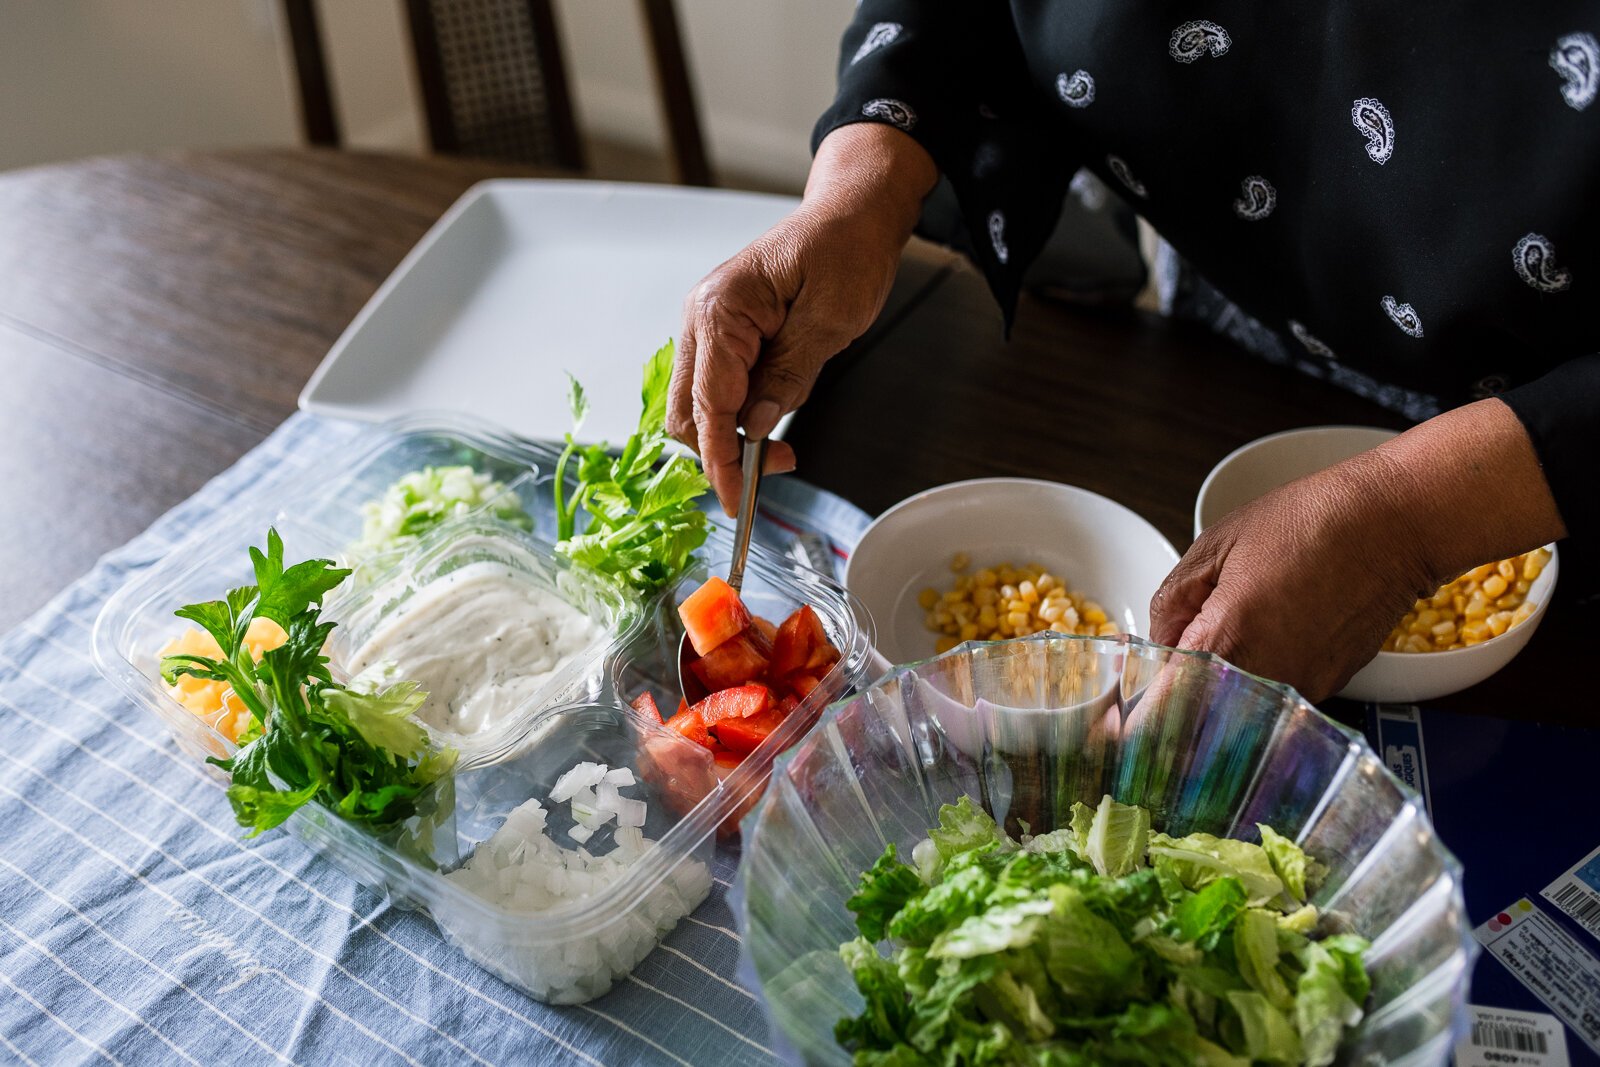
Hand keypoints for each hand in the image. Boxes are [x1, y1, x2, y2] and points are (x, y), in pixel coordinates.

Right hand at [668, 124, 936, 512]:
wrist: (853, 212)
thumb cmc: (846, 248)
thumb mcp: (830, 320)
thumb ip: (788, 377)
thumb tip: (755, 428)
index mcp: (720, 309)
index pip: (708, 404)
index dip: (720, 459)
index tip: (736, 500)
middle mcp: (702, 317)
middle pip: (686, 412)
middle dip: (723, 452)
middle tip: (777, 466)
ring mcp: (709, 327)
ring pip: (698, 405)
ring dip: (733, 435)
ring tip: (782, 444)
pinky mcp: (726, 336)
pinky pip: (719, 389)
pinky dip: (740, 414)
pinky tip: (773, 414)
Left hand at [1149, 400, 1566, 700]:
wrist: (1393, 524)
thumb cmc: (1306, 522)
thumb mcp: (1215, 546)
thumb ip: (1173, 602)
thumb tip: (1157, 644)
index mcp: (1226, 640)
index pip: (1163, 703)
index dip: (1134, 708)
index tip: (1116, 705)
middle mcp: (1264, 677)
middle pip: (1198, 716)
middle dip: (1172, 701)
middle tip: (1157, 676)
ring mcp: (1300, 687)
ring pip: (1237, 713)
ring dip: (1212, 695)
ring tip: (1211, 651)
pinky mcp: (1329, 687)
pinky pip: (1273, 700)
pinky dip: (1252, 686)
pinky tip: (1255, 649)